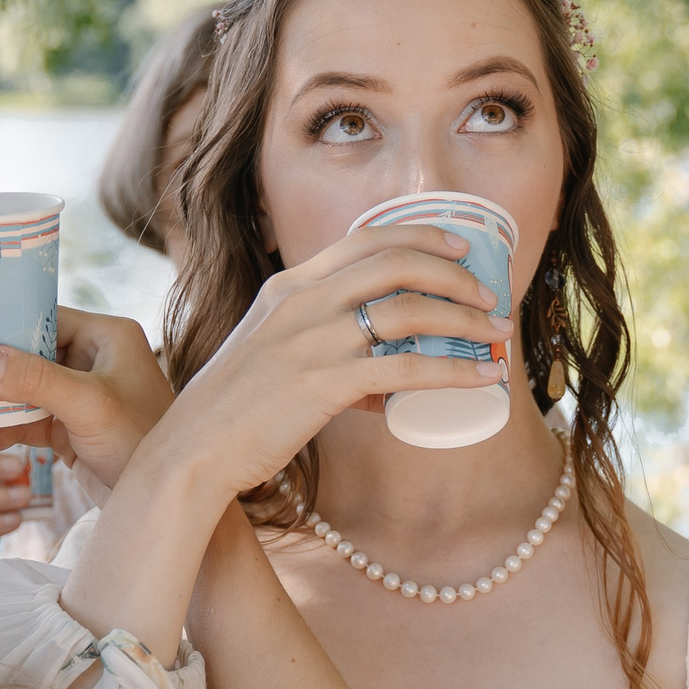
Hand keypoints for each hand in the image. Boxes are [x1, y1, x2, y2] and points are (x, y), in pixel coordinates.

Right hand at [0, 307, 174, 489]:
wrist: (168, 503)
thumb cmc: (145, 446)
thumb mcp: (88, 408)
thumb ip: (34, 380)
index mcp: (104, 336)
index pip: (37, 319)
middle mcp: (91, 359)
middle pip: (19, 359)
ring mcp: (79, 394)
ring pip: (16, 396)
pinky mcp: (71, 428)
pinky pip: (24, 424)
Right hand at [147, 223, 509, 500]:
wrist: (192, 451)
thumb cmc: (233, 414)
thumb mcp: (273, 362)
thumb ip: (325, 360)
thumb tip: (382, 388)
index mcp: (288, 287)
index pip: (365, 239)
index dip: (420, 237)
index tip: (460, 248)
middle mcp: (302, 302)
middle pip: (396, 263)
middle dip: (454, 273)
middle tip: (487, 293)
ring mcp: (313, 340)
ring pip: (410, 309)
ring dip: (465, 319)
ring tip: (496, 333)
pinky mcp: (325, 383)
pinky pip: (406, 367)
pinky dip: (454, 369)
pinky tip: (482, 377)